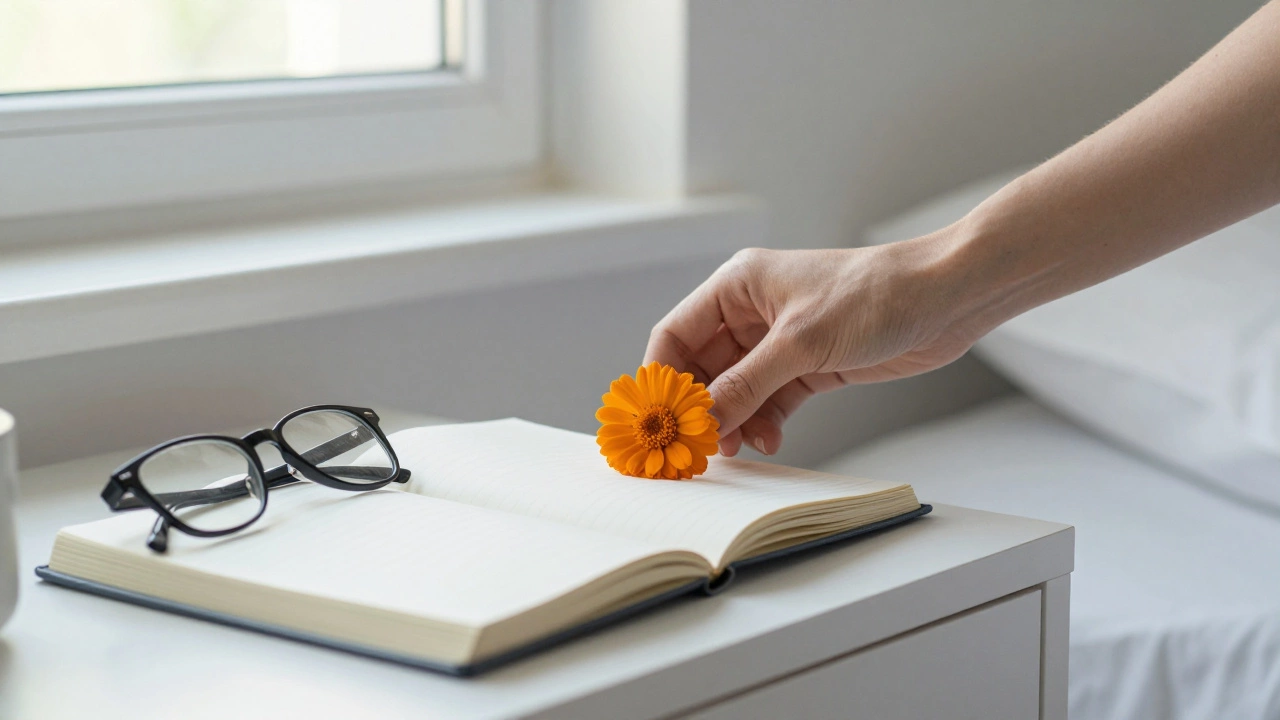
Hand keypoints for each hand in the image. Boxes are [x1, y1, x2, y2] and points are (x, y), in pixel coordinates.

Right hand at [644, 234, 980, 456]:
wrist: (944, 299)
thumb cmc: (874, 296)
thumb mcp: (801, 343)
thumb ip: (746, 384)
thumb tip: (702, 419)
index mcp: (738, 286)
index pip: (676, 334)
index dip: (662, 378)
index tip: (657, 421)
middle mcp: (752, 312)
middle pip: (703, 368)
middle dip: (700, 407)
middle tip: (697, 447)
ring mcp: (780, 341)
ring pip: (736, 389)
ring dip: (733, 419)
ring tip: (736, 448)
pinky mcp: (808, 365)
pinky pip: (769, 400)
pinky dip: (763, 422)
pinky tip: (768, 440)